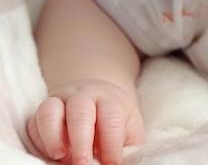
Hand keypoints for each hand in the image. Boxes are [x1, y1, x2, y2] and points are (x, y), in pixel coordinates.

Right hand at [27, 79, 144, 164]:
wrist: (99, 96)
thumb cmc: (116, 120)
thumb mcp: (127, 129)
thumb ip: (121, 144)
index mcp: (110, 99)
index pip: (112, 118)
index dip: (111, 145)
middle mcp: (84, 95)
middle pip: (81, 112)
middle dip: (81, 141)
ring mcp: (61, 100)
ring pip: (51, 111)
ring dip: (53, 137)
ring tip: (60, 157)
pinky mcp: (42, 111)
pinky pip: (35, 123)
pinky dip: (39, 141)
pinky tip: (49, 156)